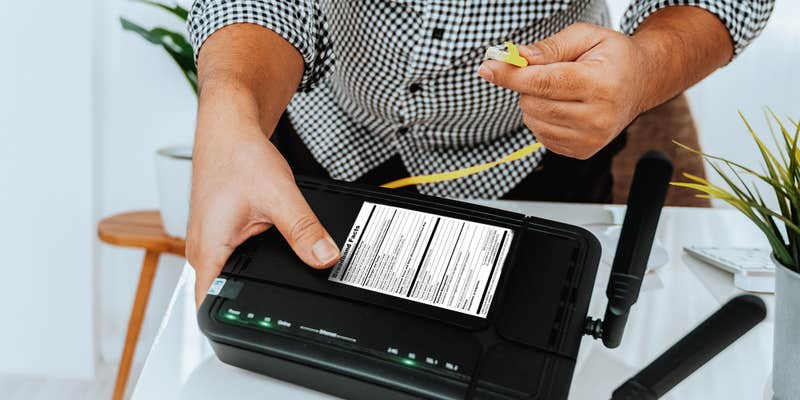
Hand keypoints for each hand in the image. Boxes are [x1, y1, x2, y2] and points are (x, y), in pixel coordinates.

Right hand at [187, 117, 339, 305]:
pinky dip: (255, 257)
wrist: (229, 128)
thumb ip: (304, 231)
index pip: (209, 305)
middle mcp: (203, 249)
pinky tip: (274, 249)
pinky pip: (234, 256)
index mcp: (208, 249)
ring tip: (284, 268)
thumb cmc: (239, 157)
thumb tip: (326, 258)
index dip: (232, 323)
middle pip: (223, 293)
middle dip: (254, 299)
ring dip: (255, 276)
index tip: (261, 326)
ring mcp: (210, 241)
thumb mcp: (280, 197)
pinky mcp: (220, 231)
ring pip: (231, 273)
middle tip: (289, 297)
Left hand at [478, 23, 650, 159]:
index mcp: (601, 84)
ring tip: (561, 89)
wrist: (640, 82)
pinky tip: (563, 106)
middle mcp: (598, 116)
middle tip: (548, 71)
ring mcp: (591, 138)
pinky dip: (543, 118)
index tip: (488, 68)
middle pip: (534, 103)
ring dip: (535, 102)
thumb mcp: (585, 36)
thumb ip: (549, 47)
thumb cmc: (612, 57)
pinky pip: (541, 135)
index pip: (544, 82)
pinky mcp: (583, 151)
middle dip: (528, 84)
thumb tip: (516, 57)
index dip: (512, 75)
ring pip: (533, 120)